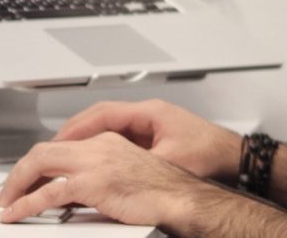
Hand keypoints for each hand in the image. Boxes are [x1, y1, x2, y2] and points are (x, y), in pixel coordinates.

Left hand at [0, 131, 219, 227]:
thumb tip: (73, 195)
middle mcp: (98, 146)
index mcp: (107, 142)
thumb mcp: (125, 178)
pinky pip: (49, 192)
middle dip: (20, 171)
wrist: (182, 197)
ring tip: (7, 202)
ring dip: (17, 184)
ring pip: (40, 164)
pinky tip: (16, 213)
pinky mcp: (93, 183)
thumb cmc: (163, 192)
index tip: (27, 179)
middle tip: (8, 190)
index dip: (39, 163)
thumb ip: (99, 180)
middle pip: (44, 150)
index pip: (62, 146)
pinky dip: (26, 203)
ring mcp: (94, 162)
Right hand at [52, 99, 241, 181]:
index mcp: (149, 113)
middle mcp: (147, 114)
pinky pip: (118, 137)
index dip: (76, 128)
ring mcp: (149, 124)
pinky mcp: (153, 137)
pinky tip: (92, 161)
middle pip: (100, 117)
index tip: (57, 140)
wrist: (234, 157)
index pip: (102, 114)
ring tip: (65, 154)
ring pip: (107, 127)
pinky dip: (101, 146)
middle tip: (53, 147)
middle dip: (74, 132)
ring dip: (86, 139)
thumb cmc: (211, 155)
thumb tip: (113, 174)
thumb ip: (140, 166)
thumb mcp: (171, 162)